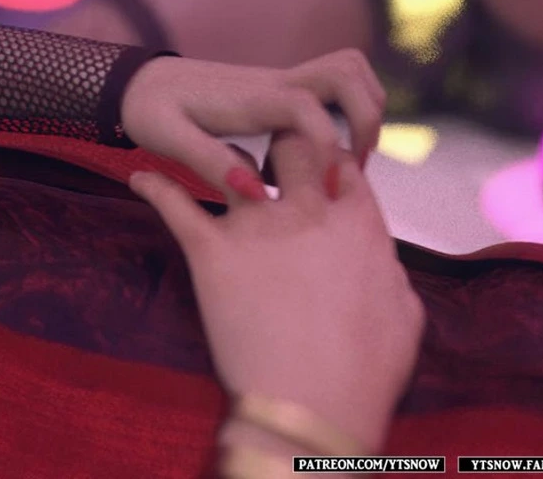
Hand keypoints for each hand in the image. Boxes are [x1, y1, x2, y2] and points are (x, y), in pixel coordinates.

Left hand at [120, 49, 385, 200]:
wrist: (138, 83)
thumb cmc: (149, 111)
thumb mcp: (166, 140)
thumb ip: (209, 163)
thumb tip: (256, 190)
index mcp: (248, 99)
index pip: (306, 106)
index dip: (326, 143)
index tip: (324, 186)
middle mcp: (273, 83)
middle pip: (347, 71)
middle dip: (367, 116)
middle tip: (355, 164)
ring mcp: (280, 83)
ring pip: (347, 73)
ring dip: (362, 111)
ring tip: (346, 162)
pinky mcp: (280, 91)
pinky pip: (331, 90)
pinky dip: (345, 115)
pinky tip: (318, 159)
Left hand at [130, 134, 423, 452]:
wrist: (311, 405)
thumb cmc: (364, 371)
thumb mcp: (404, 315)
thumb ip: (388, 272)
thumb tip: (379, 261)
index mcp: (358, 225)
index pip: (338, 161)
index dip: (326, 154)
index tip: (314, 159)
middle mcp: (306, 212)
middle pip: (289, 142)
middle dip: (280, 137)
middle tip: (263, 148)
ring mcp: (255, 228)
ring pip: (232, 162)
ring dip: (217, 156)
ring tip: (202, 152)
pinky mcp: (210, 251)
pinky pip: (173, 204)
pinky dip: (154, 186)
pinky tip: (139, 176)